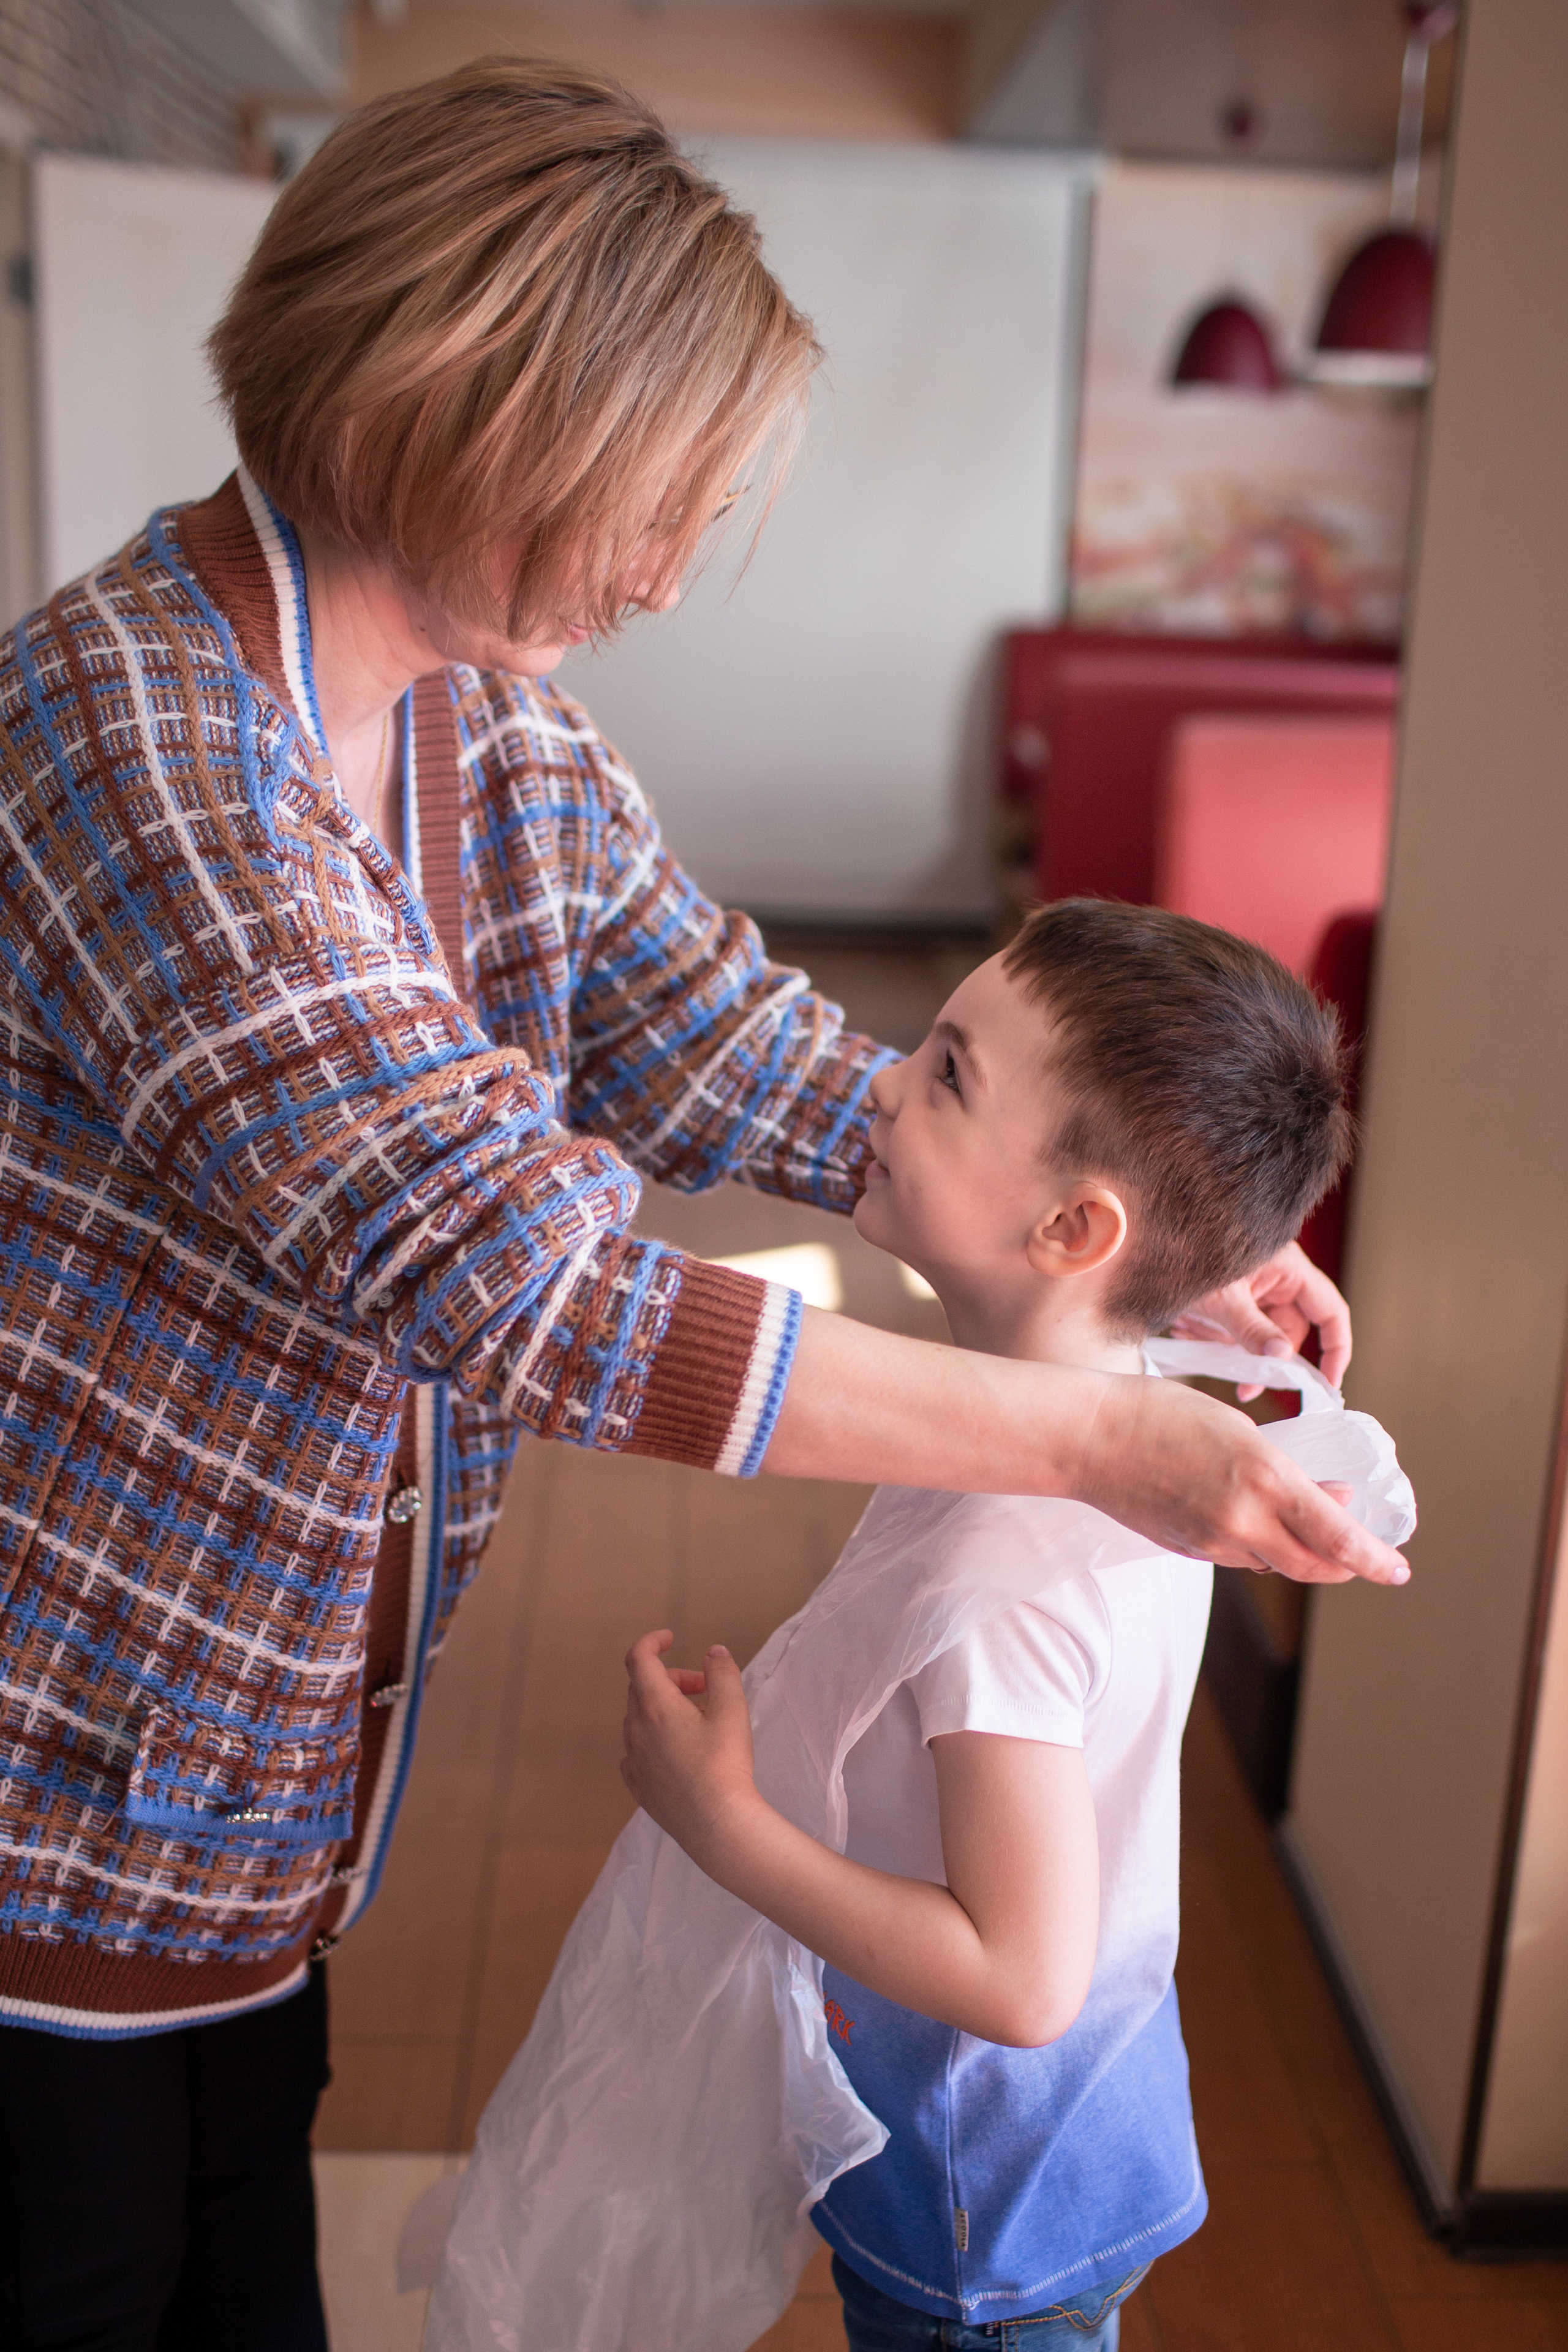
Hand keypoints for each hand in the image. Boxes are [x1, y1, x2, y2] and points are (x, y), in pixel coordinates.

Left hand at [620, 1631, 758, 1861]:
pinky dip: (654, 1739)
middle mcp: (635, 1730)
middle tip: (704, 1689)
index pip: (639, 1659)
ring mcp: (633, 1760)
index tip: (670, 1638)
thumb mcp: (732, 1711)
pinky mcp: (638, 1786)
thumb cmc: (725, 1764)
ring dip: (663, 1709)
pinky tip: (678, 1752)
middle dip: (672, 1679)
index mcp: (655, 1705)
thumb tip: (714, 1652)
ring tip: (698, 1722)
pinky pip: (637, 1751)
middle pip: (642, 1688)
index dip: (652, 1642)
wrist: (716, 1826)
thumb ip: (722, 1674)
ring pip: (639, 1720)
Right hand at [1079, 1370, 1408, 1584]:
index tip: (1399, 1569)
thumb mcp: (1237, 1426)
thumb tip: (1332, 1497)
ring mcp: (1212, 1542)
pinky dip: (1260, 1545)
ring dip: (1301, 1551)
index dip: (1374, 1559)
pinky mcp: (1188, 1551)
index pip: (1336, 1537)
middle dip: (1346, 1566)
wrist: (1086, 1438)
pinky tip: (1253, 1518)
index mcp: (1262, 1478)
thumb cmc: (1159, 1413)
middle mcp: (1242, 1520)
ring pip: (1275, 1562)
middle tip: (1364, 1555)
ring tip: (1308, 1520)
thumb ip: (1287, 1471)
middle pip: (1313, 1567)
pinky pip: (1240, 1558)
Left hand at [1172, 1241, 1350, 1396]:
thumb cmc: (1185, 1252)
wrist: (1142, 1239)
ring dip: (1226, 1343)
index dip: (1336, 1349)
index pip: (1330, 1312)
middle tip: (1244, 1388)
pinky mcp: (1233, 1295)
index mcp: (1288, 1268)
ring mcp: (1255, 1286)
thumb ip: (1252, 1330)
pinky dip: (1212, 1334)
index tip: (1328, 1386)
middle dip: (1264, 1359)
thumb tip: (1282, 1359)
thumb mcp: (1220, 1297)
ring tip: (1192, 1328)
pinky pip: (1234, 1327)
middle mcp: (1277, 1277)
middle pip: (1289, 1332)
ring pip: (1257, 1334)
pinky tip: (1185, 1325)